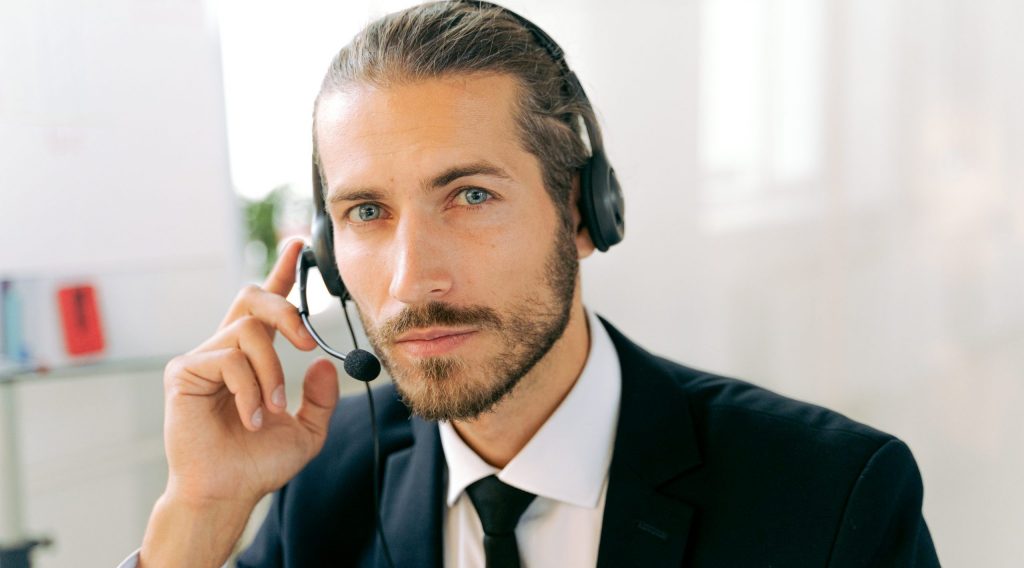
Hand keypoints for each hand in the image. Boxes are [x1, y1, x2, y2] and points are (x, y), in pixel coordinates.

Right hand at [159, 238, 336, 508]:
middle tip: (308, 344)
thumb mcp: (308, 430)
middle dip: (286, 311)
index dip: (282, 273)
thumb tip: (324, 364)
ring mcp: (202, 358)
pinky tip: (249, 418)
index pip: (267, 306)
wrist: (228, 492)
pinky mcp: (184, 372)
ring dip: (270, 372)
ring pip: (248, 332)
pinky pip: (229, 360)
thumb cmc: (258, 464)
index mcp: (252, 356)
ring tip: (271, 410)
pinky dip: (249, 391)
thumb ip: (321, 397)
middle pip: (252, 297)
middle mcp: (225, 349)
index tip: (299, 246)